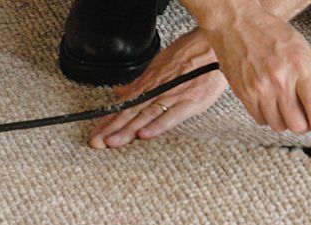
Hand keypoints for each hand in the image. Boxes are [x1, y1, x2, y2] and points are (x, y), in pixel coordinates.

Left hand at [89, 31, 226, 148]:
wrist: (214, 46)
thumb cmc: (191, 55)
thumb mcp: (160, 65)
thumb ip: (140, 83)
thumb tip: (120, 92)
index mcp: (149, 83)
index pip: (124, 105)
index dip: (108, 120)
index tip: (96, 133)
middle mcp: (157, 90)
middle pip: (130, 112)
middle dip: (112, 129)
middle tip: (96, 143)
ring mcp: (173, 96)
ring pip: (145, 115)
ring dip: (127, 130)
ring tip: (113, 142)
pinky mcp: (190, 102)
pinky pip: (171, 116)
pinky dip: (157, 125)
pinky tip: (145, 135)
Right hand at [200, 9, 310, 134]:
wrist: (235, 25)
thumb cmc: (269, 33)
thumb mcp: (306, 49)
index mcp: (300, 67)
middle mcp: (279, 79)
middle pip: (297, 125)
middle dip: (304, 123)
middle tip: (304, 113)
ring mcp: (260, 88)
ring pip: (279, 126)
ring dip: (285, 121)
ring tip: (286, 105)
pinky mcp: (244, 94)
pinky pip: (260, 120)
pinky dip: (268, 116)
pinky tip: (270, 101)